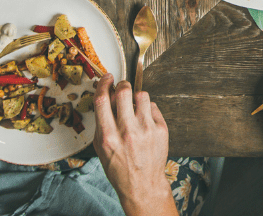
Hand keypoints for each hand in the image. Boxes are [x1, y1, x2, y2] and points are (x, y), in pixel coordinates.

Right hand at [93, 75, 176, 215]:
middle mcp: (127, 131)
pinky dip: (147, 110)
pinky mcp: (161, 129)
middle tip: (122, 87)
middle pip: (124, 91)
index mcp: (108, 136)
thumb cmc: (119, 168)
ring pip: (142, 95)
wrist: (142, 184)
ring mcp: (146, 129)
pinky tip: (144, 121)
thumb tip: (105, 97)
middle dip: (122, 85)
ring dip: (136, 98)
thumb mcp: (101, 149)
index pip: (102, 100)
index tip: (107, 78)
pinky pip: (153, 106)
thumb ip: (101, 123)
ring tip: (134, 108)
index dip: (104, 84)